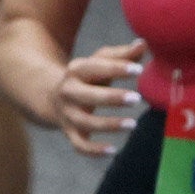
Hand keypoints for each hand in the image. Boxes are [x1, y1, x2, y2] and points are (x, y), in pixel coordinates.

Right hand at [49, 36, 145, 157]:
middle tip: (137, 98)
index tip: (138, 70)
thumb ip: (122, 54)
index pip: (95, 67)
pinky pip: (79, 145)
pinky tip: (113, 150)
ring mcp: (67, 114)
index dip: (116, 68)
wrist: (50, 95)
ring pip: (86, 122)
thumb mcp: (100, 61)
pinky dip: (94, 150)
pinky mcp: (69, 132)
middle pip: (89, 96)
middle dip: (112, 98)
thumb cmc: (88, 75)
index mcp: (76, 70)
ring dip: (108, 125)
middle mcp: (68, 92)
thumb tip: (143, 43)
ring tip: (133, 124)